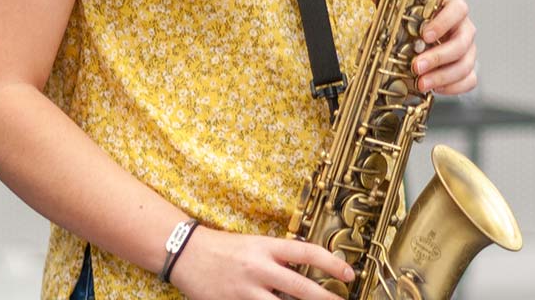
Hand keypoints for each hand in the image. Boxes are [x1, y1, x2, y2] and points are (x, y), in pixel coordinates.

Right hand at [170, 226, 354, 299]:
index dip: (332, 263)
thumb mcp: (253, 244)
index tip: (349, 273)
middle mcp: (259, 268)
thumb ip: (277, 257)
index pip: (307, 253)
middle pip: (302, 288)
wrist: (185, 253)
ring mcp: (246, 291)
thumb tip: (306, 272)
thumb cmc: (222, 248)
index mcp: (265, 247)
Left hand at [366, 0, 477, 95]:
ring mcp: (468, 51)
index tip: (425, 34)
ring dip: (443, 76)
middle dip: (439, 56)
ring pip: (465, 64)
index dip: (444, 22)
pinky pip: (469, 80)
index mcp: (452, 10)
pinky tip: (435, 89)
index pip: (458, 9)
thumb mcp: (401, 8)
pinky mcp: (468, 70)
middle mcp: (464, 30)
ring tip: (421, 83)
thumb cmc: (416, 22)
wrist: (425, 41)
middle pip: (462, 42)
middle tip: (417, 66)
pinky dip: (453, 87)